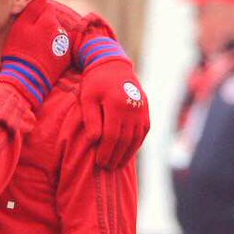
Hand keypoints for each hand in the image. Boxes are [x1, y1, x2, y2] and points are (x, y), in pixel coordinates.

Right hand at [0, 0, 72, 110]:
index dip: (35, 15)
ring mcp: (64, 46)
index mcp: (49, 21)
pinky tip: (41, 59)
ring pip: (56, 36)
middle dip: (43, 27)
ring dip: (48, 39)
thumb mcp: (20, 27)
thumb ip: (33, 8)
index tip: (27, 26)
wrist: (25, 80)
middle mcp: (61, 31)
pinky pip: (59, 50)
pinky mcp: (65, 60)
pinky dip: (52, 52)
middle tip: (30, 40)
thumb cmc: (19, 52)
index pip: (45, 8)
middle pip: (52, 22)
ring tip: (35, 51)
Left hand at [78, 51, 149, 168]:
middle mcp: (132, 107)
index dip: (106, 152)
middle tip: (106, 168)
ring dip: (127, 154)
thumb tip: (95, 140)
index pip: (112, 136)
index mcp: (117, 104)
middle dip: (115, 157)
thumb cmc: (96, 83)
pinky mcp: (146, 110)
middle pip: (124, 140)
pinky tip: (128, 153)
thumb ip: (91, 119)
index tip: (99, 162)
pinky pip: (143, 132)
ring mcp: (142, 109)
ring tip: (116, 165)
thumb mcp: (87, 98)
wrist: (114, 65)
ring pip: (136, 138)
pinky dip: (136, 145)